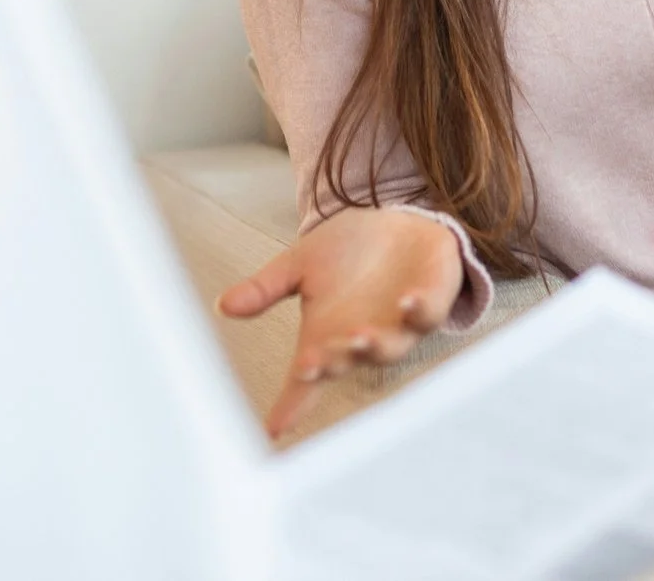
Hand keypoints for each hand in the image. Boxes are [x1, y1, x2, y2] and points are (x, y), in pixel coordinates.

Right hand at [217, 205, 465, 437]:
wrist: (399, 223)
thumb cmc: (349, 250)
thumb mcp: (300, 265)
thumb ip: (266, 288)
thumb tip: (223, 305)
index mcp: (328, 337)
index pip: (306, 380)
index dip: (290, 405)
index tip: (273, 429)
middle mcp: (362, 338)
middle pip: (345, 362)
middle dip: (329, 364)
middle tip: (311, 365)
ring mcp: (399, 325)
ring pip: (388, 347)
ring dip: (372, 345)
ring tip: (356, 337)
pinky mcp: (430, 302)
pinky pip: (427, 314)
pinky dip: (417, 311)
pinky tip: (405, 302)